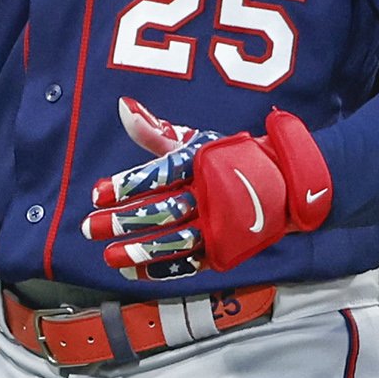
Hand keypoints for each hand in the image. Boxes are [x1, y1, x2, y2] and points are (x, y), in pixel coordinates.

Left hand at [81, 98, 332, 281]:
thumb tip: (123, 106)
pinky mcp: (224, 248)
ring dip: (141, 250)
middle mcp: (210, 194)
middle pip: (163, 211)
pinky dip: (163, 268)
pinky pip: (192, 262)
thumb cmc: (231, 158)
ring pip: (177, 240)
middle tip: (89, 228)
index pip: (160, 175)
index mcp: (201, 164)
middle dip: (124, 221)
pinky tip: (134, 270)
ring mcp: (219, 224)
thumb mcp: (196, 140)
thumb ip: (155, 131)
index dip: (127, 185)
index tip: (96, 194)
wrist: (288, 184)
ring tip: (109, 256)